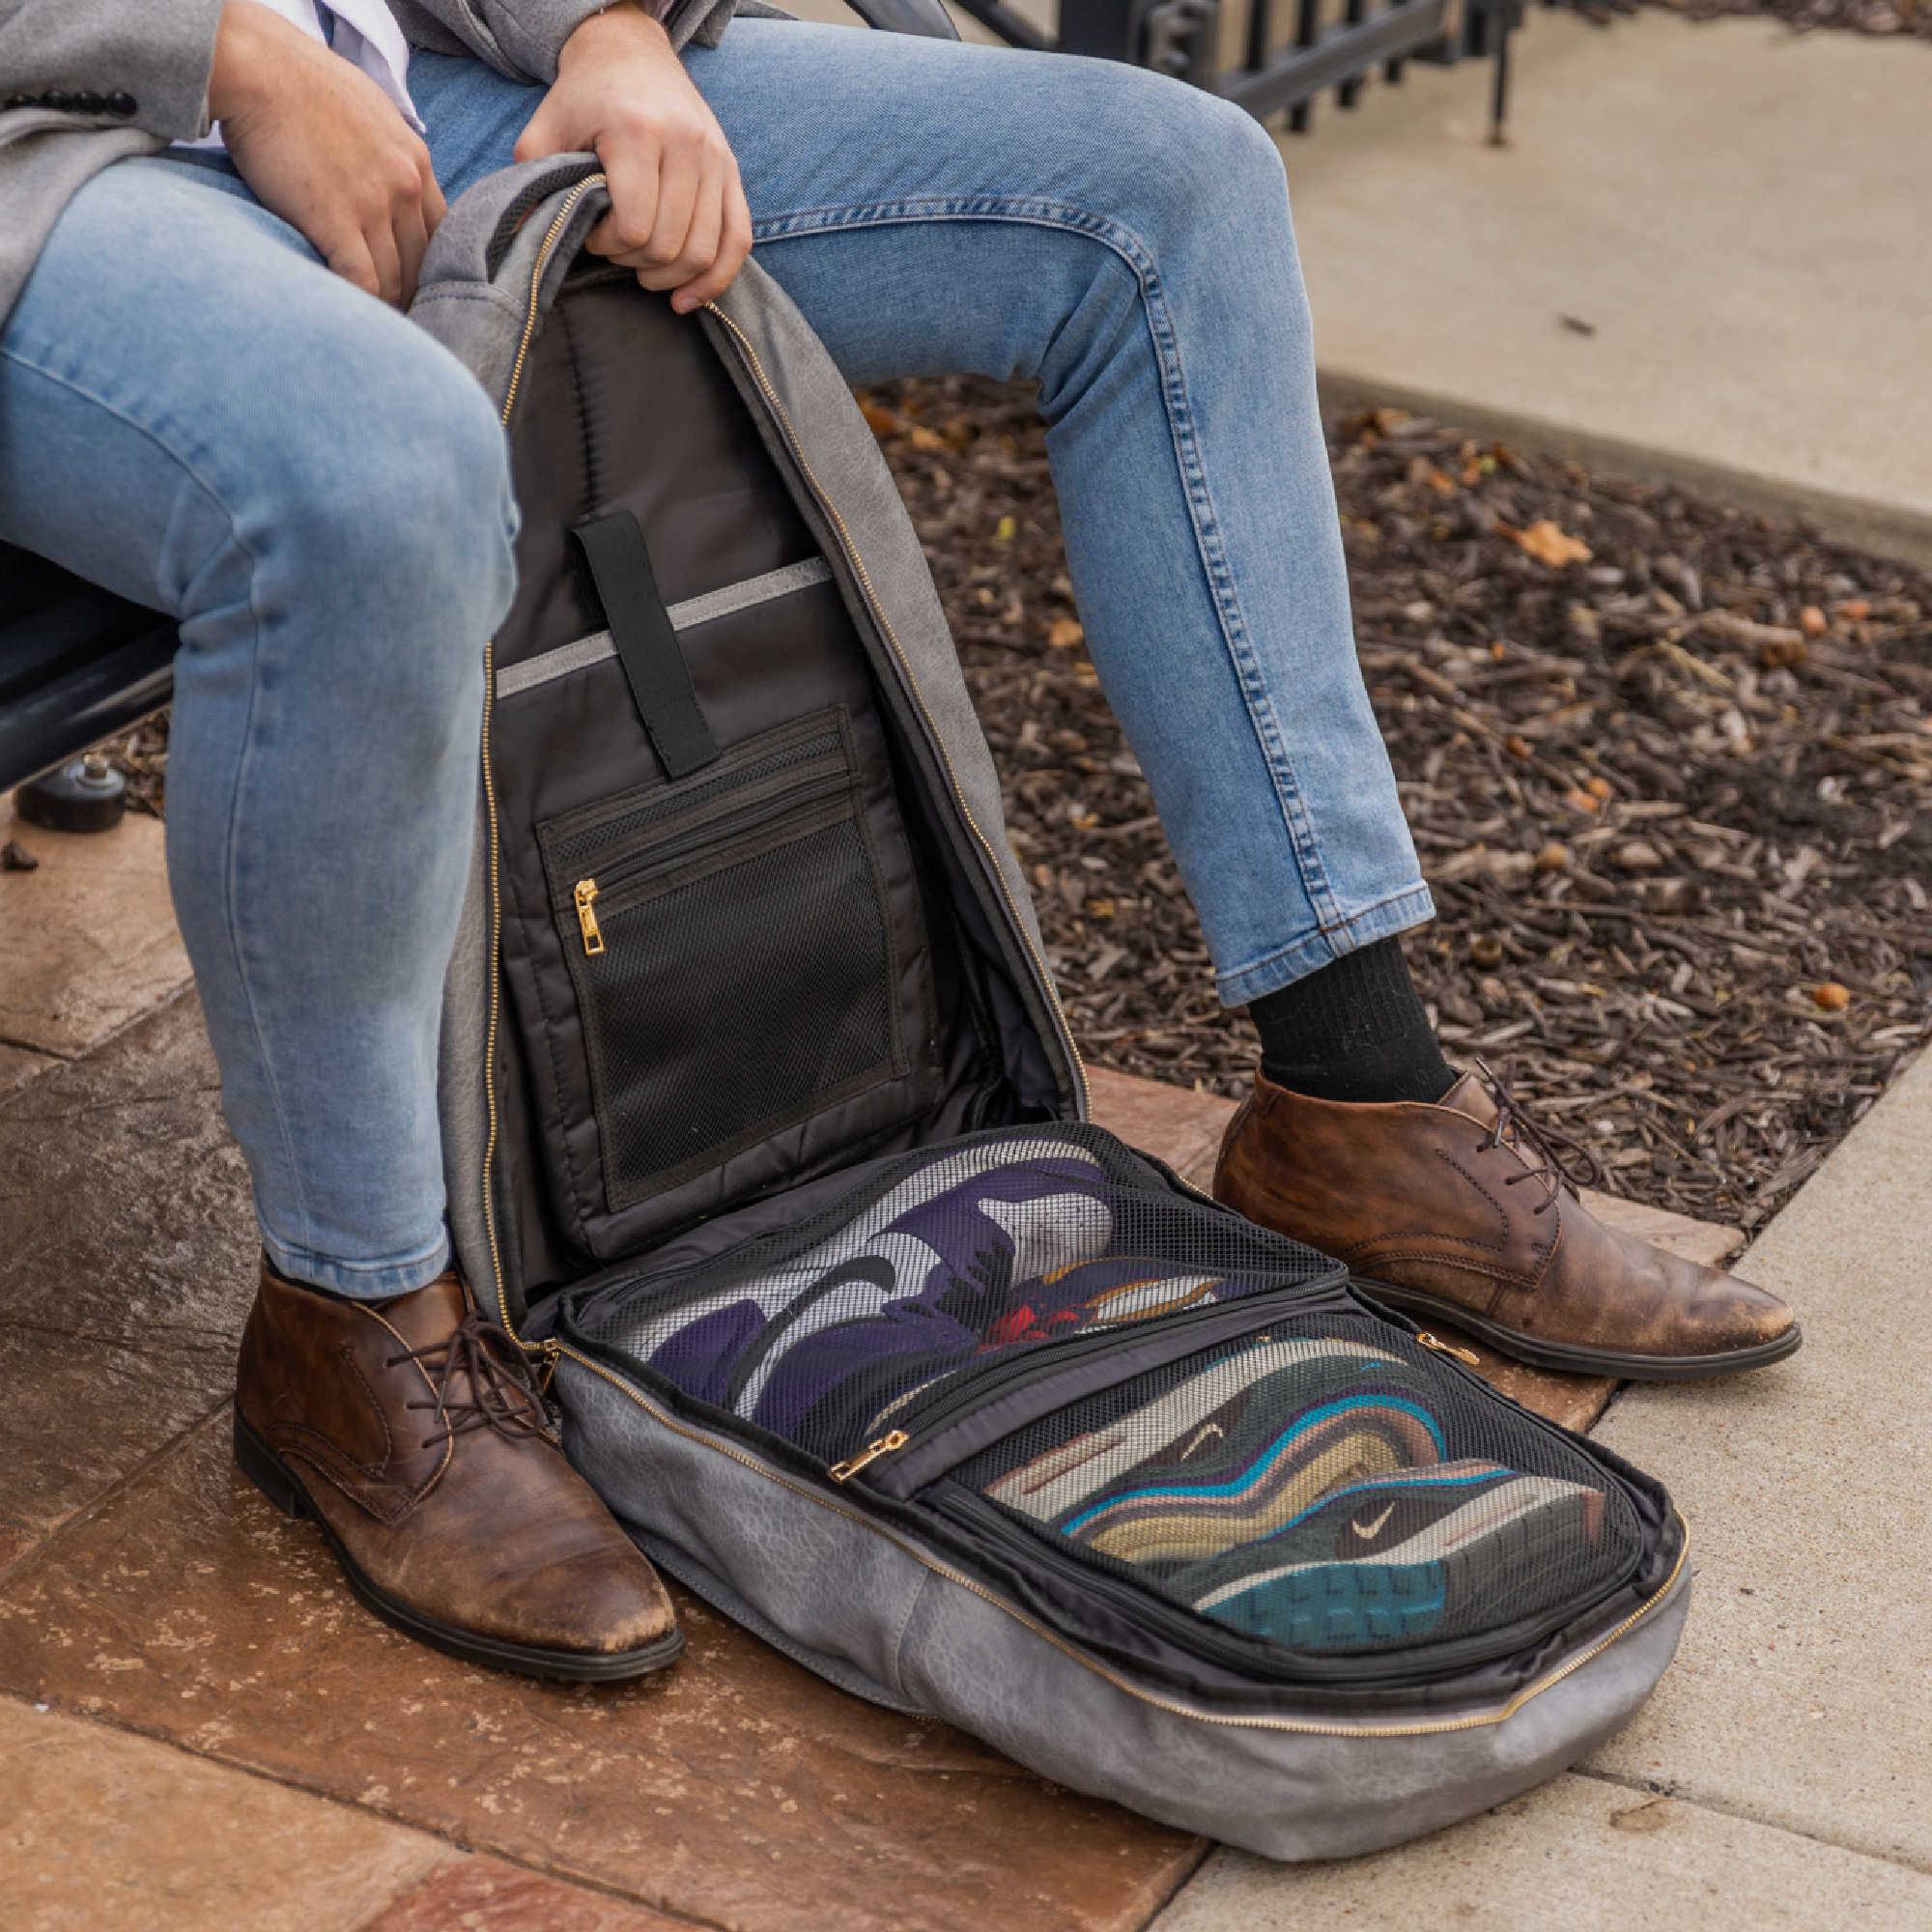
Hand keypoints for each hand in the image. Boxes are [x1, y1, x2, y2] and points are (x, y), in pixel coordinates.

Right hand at [209, 0, 444, 305]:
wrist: (257, 68)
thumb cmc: (299, 83)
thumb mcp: (368, 112)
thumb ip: (388, 152)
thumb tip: (386, 181)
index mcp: (416, 162)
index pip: (442, 233)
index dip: (430, 267)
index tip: (416, 288)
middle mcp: (405, 186)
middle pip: (423, 263)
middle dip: (412, 295)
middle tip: (400, 322)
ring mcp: (374, 204)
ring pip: (395, 278)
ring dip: (386, 307)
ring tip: (375, 330)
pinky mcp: (338, 220)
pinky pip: (363, 282)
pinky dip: (360, 305)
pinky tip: (350, 314)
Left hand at [515, 3, 752, 313]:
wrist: (631, 53)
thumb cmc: (585, 97)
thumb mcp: (546, 130)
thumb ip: (533, 182)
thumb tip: (519, 237)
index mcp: (638, 132)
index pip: (636, 228)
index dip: (608, 246)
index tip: (590, 233)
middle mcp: (686, 144)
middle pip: (670, 246)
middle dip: (635, 262)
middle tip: (613, 247)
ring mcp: (715, 159)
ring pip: (703, 251)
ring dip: (669, 276)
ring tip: (643, 269)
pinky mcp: (731, 172)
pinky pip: (738, 241)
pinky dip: (715, 279)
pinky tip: (687, 297)